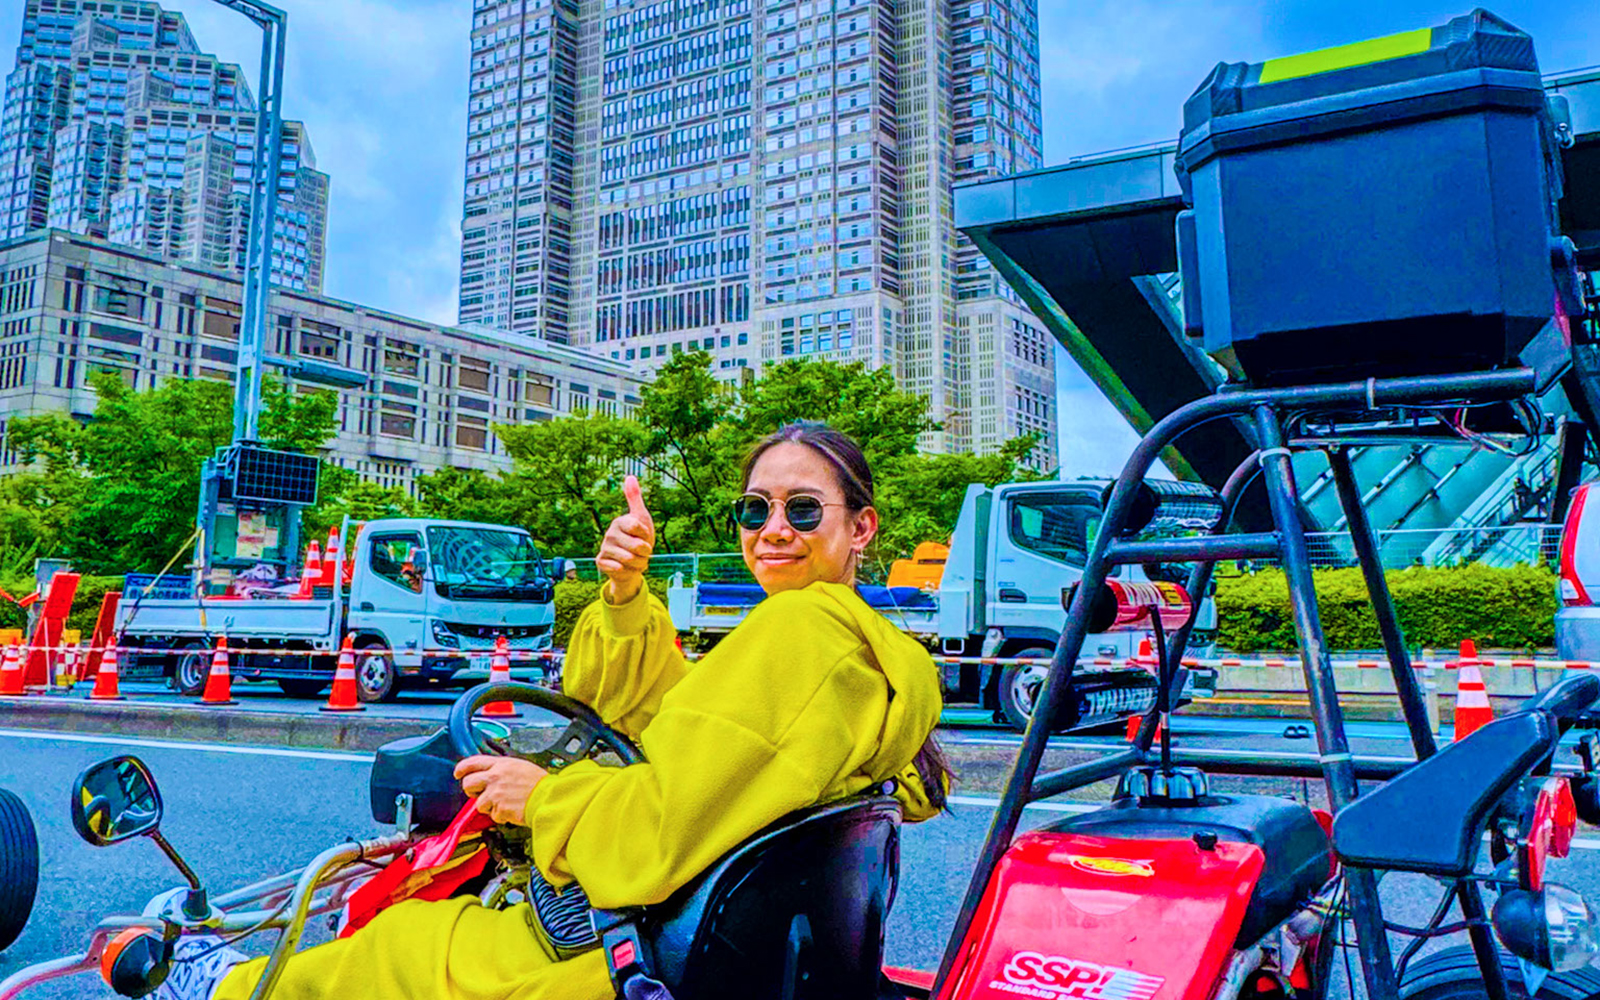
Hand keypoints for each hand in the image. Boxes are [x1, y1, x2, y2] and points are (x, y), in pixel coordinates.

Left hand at [454, 755, 547, 825]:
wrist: (549, 798)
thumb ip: (502, 770)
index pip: (473, 762)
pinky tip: (512, 810)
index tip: (458, 773)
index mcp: (501, 764)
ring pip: (479, 804)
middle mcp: (495, 777)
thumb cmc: (539, 783)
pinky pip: (493, 815)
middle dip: (471, 791)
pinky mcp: (499, 809)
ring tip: (505, 803)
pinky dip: (501, 816)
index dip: (462, 768)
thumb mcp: (520, 767)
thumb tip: (490, 776)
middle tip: (479, 794)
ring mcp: (496, 794)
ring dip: (489, 806)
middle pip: (468, 783)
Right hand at [596, 475, 654, 604]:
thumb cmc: (639, 539)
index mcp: (620, 521)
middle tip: (641, 551)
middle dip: (645, 553)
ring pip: (630, 559)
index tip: (645, 536)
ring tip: (635, 560)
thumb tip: (629, 476)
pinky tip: (624, 567)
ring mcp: (604, 547)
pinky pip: (618, 568)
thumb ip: (635, 498)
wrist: (632, 563)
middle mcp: (610, 533)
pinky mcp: (601, 561)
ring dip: (639, 563)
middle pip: (637, 546)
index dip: (647, 535)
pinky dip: (626, 570)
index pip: (638, 527)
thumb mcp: (642, 518)